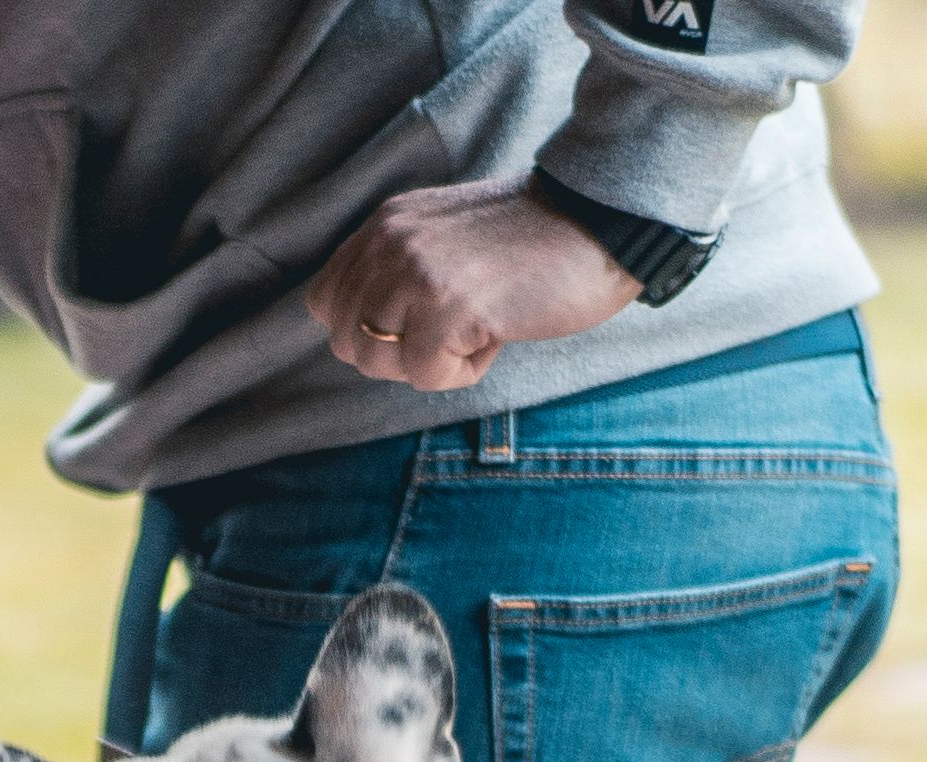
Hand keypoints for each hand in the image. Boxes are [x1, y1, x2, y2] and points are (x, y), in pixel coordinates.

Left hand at [304, 183, 637, 391]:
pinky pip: (427, 376)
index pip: (325, 301)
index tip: (419, 318)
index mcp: (385, 225)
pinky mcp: (449, 306)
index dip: (367, 328)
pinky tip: (499, 330)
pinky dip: (465, 370)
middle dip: (398, 354)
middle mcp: (390, 243)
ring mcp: (417, 273)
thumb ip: (395, 268)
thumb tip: (357, 334)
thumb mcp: (443, 237)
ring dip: (431, 363)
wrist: (601, 220)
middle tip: (455, 325)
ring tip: (479, 321)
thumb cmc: (531, 242)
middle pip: (347, 343)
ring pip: (378, 364)